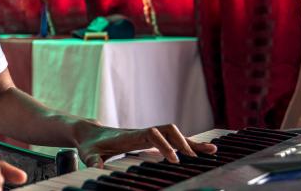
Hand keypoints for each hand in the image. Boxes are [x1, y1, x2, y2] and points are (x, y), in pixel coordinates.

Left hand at [74, 121, 216, 166]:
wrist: (90, 134)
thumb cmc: (90, 145)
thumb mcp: (88, 154)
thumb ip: (93, 161)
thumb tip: (97, 170)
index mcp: (130, 135)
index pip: (152, 134)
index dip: (164, 145)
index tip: (174, 159)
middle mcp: (143, 133)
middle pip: (169, 130)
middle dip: (183, 142)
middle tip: (194, 159)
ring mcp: (148, 135)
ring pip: (175, 134)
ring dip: (191, 142)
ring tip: (212, 151)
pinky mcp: (151, 141)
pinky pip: (173, 141)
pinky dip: (189, 145)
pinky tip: (203, 151)